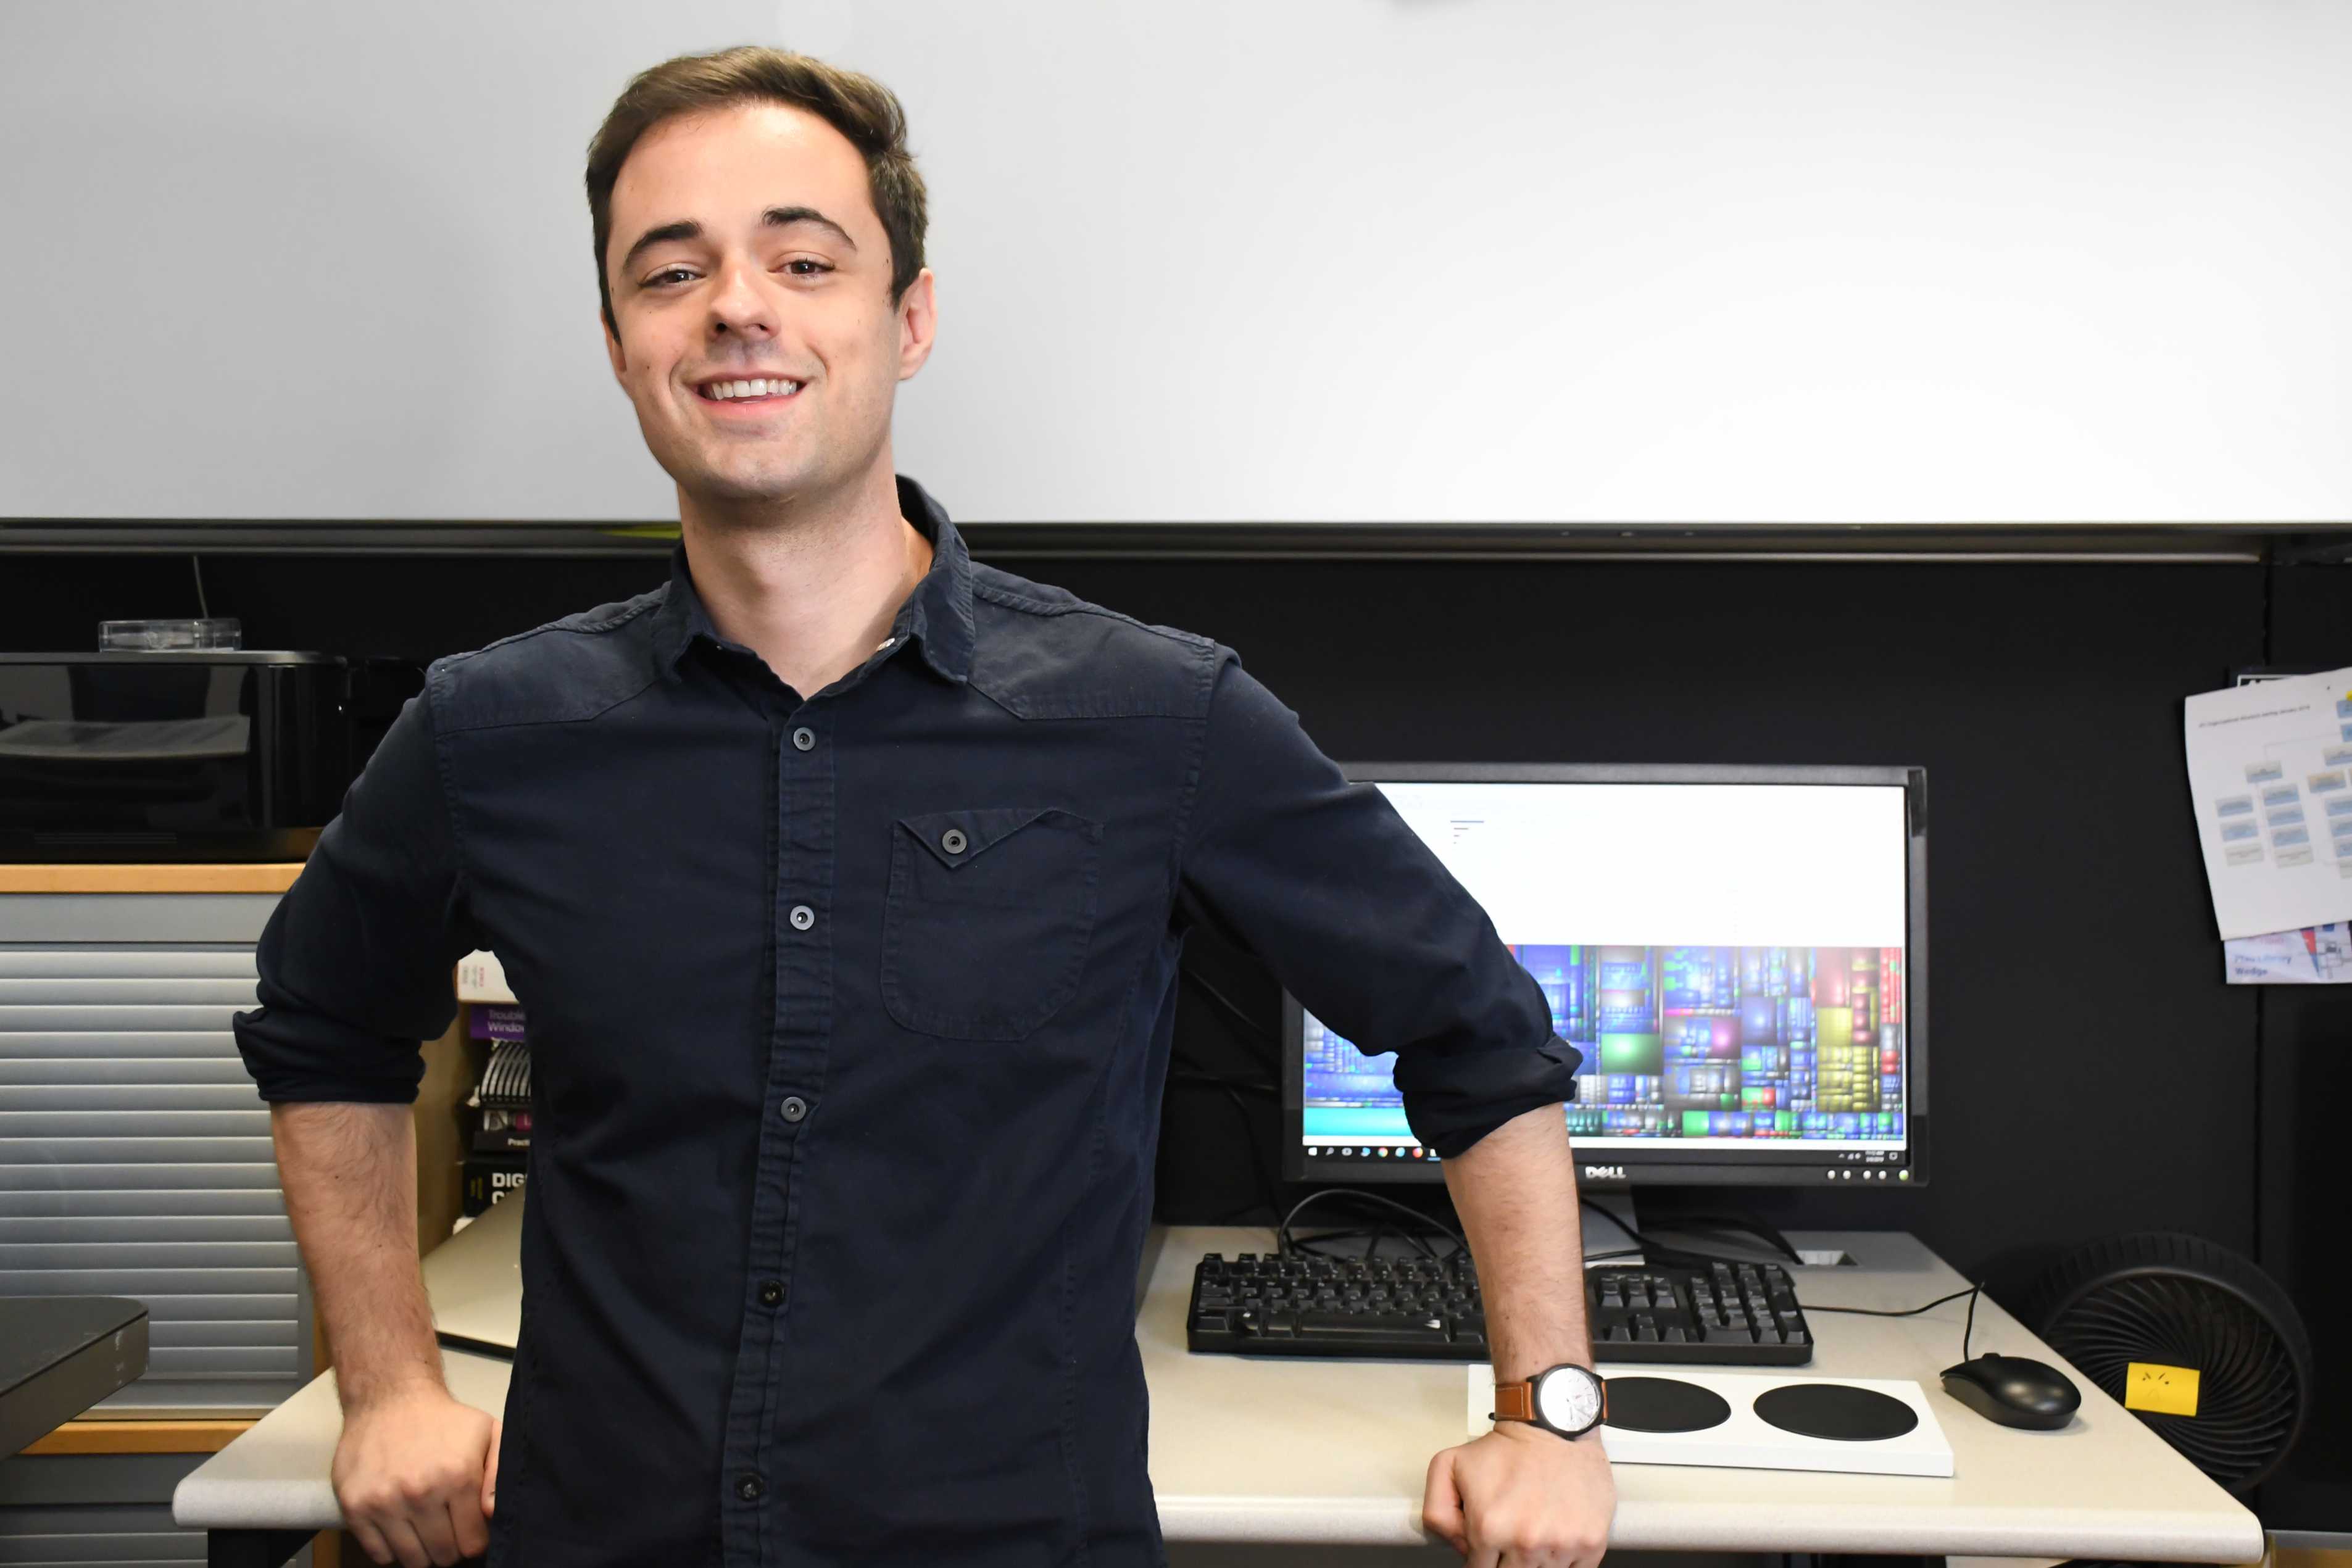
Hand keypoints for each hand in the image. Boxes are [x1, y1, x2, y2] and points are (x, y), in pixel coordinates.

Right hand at [332, 1381, 499, 1566]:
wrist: (389, 1398)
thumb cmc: (442, 1419)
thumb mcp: (487, 1433)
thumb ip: (500, 1475)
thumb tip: (492, 1515)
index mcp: (457, 1476)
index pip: (472, 1543)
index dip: (475, 1541)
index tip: (471, 1532)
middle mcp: (420, 1492)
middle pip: (442, 1555)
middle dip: (450, 1549)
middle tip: (448, 1532)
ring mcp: (384, 1502)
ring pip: (411, 1560)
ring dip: (422, 1552)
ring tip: (425, 1530)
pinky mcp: (355, 1507)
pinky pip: (378, 1554)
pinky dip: (391, 1549)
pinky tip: (401, 1528)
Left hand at [1422, 1420, 1613, 1567]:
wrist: (1555, 1427)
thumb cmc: (1508, 1447)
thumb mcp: (1449, 1466)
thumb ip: (1438, 1512)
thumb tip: (1459, 1549)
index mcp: (1490, 1529)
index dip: (1483, 1558)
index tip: (1489, 1544)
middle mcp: (1526, 1542)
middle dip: (1508, 1560)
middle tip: (1512, 1536)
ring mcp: (1561, 1546)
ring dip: (1536, 1560)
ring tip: (1535, 1529)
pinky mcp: (1591, 1543)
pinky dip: (1565, 1563)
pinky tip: (1557, 1541)